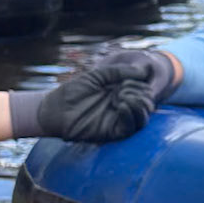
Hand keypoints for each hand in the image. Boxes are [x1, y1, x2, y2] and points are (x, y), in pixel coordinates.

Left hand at [39, 51, 176, 142]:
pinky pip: (130, 127)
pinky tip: (122, 105)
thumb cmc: (74, 90)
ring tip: (125, 96)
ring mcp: (118, 120)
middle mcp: (123, 107)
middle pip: (147, 104)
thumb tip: (145, 70)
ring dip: (140, 105)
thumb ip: (120, 72)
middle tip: (124, 88)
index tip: (128, 79)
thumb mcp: (98, 75)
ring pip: (143, 118)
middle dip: (141, 93)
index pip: (144, 91)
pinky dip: (130, 115)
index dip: (141, 84)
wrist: (56, 108)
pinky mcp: (112, 132)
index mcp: (121, 93)